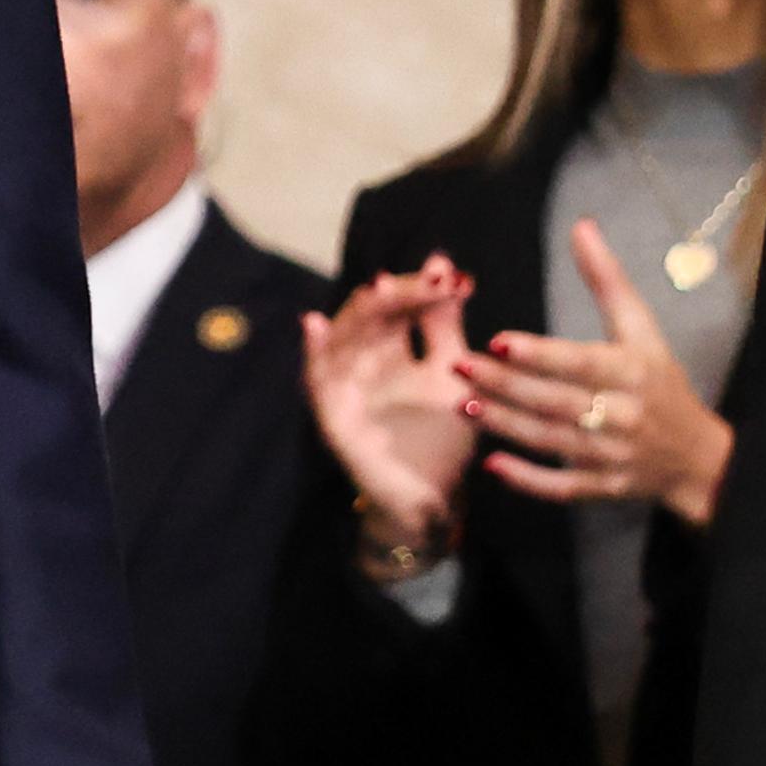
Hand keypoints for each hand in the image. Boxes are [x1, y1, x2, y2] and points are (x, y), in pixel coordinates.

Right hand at [300, 257, 480, 545]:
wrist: (433, 496)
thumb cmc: (443, 436)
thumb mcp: (453, 374)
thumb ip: (447, 326)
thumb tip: (450, 269)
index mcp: (393, 345)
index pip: (402, 303)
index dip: (423, 286)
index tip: (453, 276)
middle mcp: (364, 356)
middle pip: (373, 312)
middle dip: (398, 293)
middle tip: (428, 280)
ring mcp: (344, 381)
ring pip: (343, 334)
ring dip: (359, 312)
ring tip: (379, 289)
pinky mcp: (330, 409)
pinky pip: (315, 376)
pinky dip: (313, 350)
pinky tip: (314, 325)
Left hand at [463, 219, 736, 525]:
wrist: (697, 456)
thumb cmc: (661, 381)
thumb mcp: (642, 327)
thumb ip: (607, 279)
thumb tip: (580, 226)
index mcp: (631, 372)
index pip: (579, 362)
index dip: (538, 353)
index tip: (498, 339)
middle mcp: (621, 415)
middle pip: (555, 401)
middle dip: (504, 385)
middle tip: (458, 366)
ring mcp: (612, 456)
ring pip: (550, 442)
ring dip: (504, 425)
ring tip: (461, 404)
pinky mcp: (604, 488)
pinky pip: (561, 487)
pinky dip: (527, 479)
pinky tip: (491, 464)